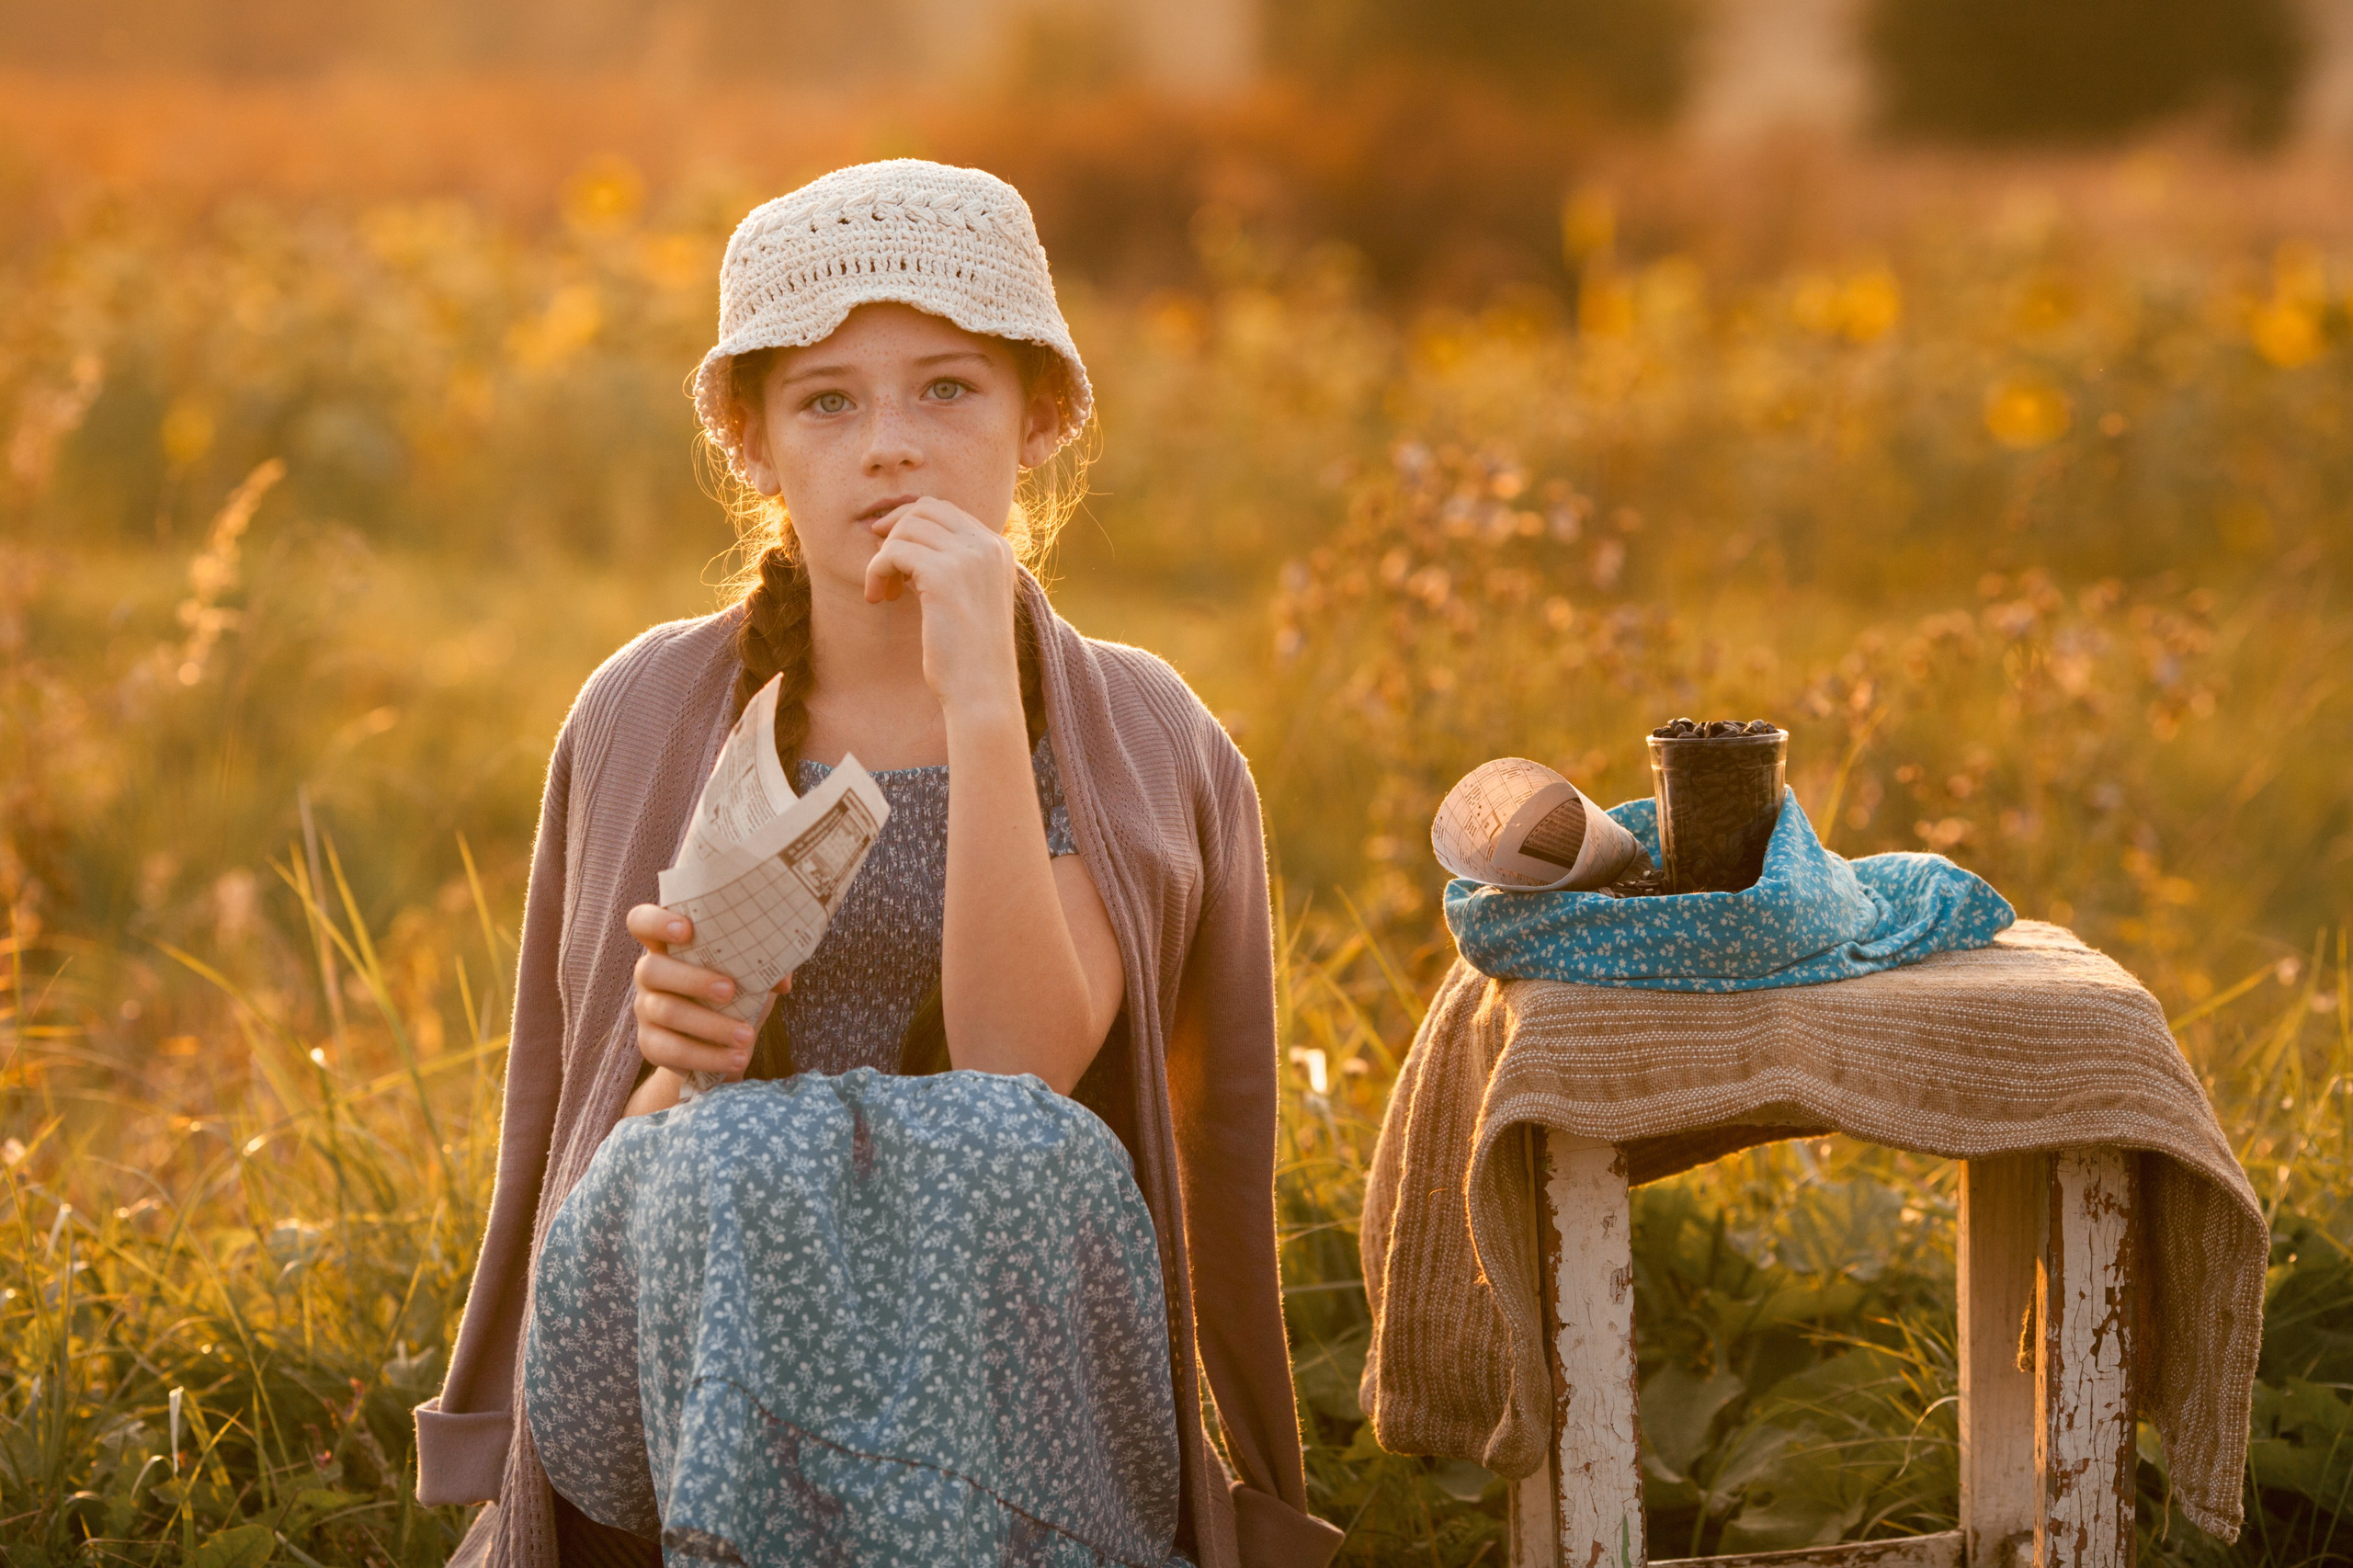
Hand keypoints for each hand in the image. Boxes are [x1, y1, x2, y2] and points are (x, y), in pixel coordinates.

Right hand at [625, 903, 789, 1081]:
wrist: (723, 1044)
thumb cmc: (736, 994)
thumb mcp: (751, 974)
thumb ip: (765, 965)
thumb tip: (782, 981)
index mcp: (669, 945)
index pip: (642, 922)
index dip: (657, 921)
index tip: (687, 929)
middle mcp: (650, 973)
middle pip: (652, 969)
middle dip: (693, 980)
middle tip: (730, 991)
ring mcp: (646, 1009)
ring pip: (666, 1012)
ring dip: (709, 1025)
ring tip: (745, 1035)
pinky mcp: (650, 1043)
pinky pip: (671, 1050)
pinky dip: (707, 1056)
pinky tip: (736, 1058)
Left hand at [864, 498, 1021, 718]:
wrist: (981, 689)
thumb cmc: (969, 653)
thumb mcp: (966, 596)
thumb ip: (947, 563)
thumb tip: (902, 535)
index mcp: (997, 549)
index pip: (944, 510)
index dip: (910, 526)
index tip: (893, 556)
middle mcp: (987, 546)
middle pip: (924, 509)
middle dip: (894, 532)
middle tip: (883, 568)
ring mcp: (968, 557)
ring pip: (905, 529)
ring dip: (883, 558)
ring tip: (883, 592)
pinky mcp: (943, 575)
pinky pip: (892, 553)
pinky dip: (876, 571)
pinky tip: (878, 598)